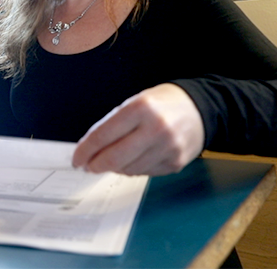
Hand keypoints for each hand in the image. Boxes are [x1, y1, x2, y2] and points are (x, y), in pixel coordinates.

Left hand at [72, 83, 204, 176]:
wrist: (199, 109)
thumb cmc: (161, 104)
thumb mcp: (134, 103)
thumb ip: (113, 125)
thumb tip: (90, 149)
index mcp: (141, 108)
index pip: (103, 135)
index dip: (85, 150)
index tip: (76, 159)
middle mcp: (156, 128)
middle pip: (115, 157)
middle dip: (96, 165)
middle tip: (88, 166)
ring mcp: (168, 148)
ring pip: (129, 169)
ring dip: (114, 168)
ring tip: (111, 160)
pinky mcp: (176, 163)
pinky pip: (144, 173)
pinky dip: (132, 169)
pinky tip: (131, 161)